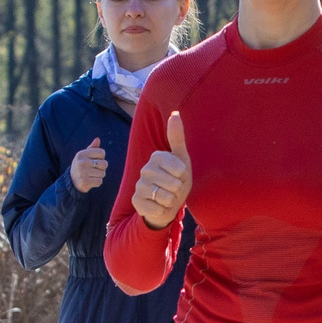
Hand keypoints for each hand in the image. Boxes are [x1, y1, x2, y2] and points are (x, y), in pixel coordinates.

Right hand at [69, 138, 108, 193]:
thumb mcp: (84, 156)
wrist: (72, 181)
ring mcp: (83, 173)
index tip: (94, 160)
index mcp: (82, 154)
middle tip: (94, 169)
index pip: (102, 152)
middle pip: (104, 163)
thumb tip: (97, 139)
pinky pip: (100, 181)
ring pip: (103, 173)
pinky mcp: (85, 182)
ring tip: (91, 175)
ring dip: (99, 176)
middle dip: (102, 168)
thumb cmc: (81, 166)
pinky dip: (97, 182)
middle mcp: (81, 162)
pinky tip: (91, 181)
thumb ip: (92, 148)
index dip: (101, 157)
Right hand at [133, 112, 191, 229]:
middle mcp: (145, 169)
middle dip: (178, 190)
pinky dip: (163, 210)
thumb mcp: (182, 159)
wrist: (167, 204)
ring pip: (167, 197)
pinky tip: (159, 206)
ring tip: (167, 198)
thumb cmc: (176, 180)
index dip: (184, 176)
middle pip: (175, 184)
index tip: (179, 176)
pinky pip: (159, 208)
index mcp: (157, 157)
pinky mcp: (137, 201)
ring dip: (171, 201)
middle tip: (173, 189)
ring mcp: (139, 186)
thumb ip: (177, 137)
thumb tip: (174, 112)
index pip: (180, 169)